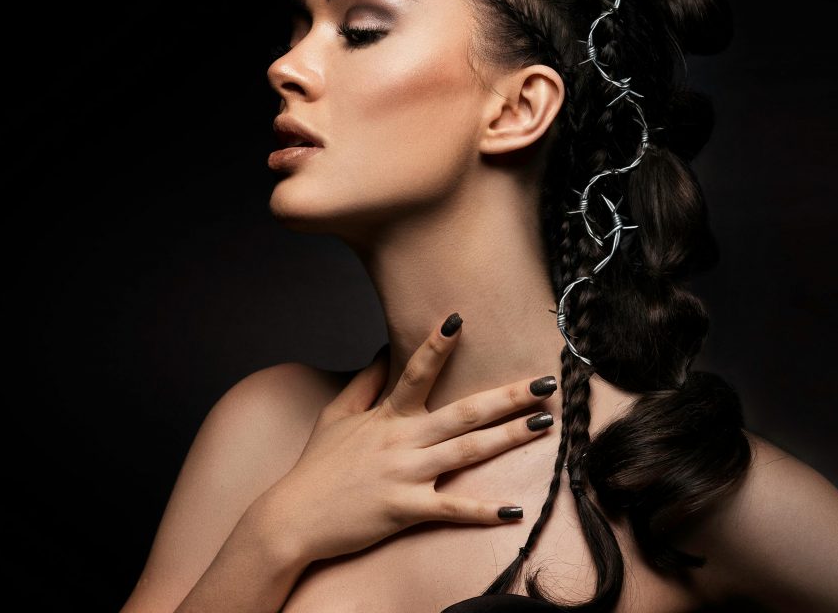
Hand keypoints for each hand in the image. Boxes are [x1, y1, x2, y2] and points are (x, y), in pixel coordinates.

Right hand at [260, 313, 556, 562]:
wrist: (291, 518)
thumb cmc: (315, 468)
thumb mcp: (335, 416)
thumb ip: (364, 382)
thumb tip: (384, 350)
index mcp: (386, 416)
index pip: (416, 371)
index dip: (437, 345)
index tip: (460, 318)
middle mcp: (400, 440)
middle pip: (463, 412)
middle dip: (507, 396)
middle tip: (546, 382)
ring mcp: (405, 474)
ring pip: (467, 451)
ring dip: (508, 437)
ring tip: (543, 423)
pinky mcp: (405, 509)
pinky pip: (451, 508)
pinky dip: (483, 511)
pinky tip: (515, 511)